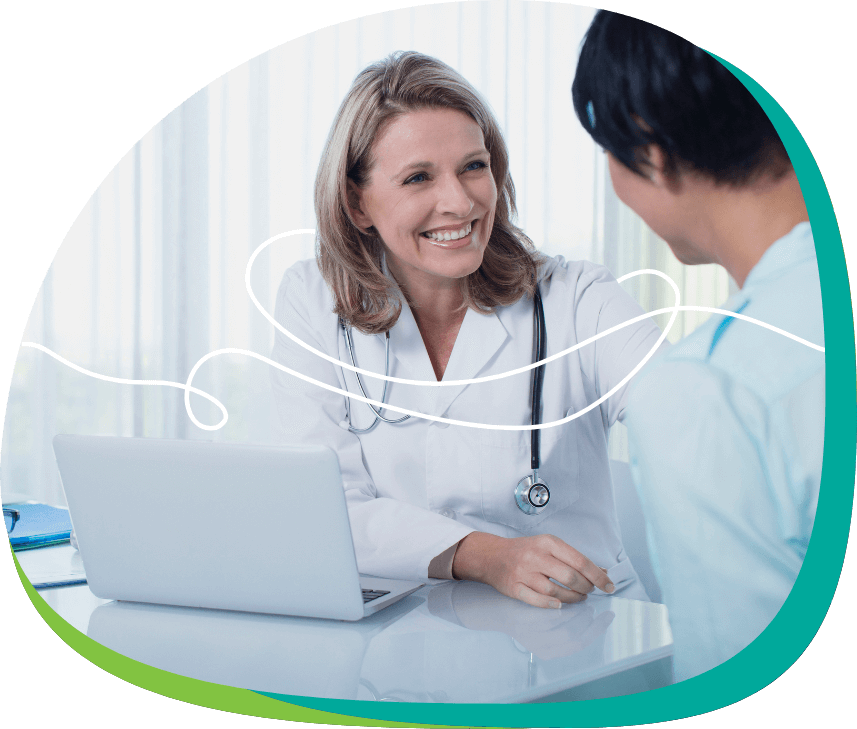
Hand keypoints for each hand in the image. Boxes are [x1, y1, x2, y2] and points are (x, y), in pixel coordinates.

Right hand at [451, 532, 614, 608]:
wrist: (492, 556)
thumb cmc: (525, 551)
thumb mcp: (549, 546)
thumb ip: (573, 558)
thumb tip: (601, 571)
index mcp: (547, 543)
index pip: (579, 560)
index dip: (597, 575)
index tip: (609, 585)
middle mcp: (536, 556)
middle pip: (569, 576)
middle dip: (586, 588)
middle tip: (591, 591)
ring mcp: (524, 573)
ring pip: (555, 591)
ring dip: (572, 598)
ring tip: (579, 598)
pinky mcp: (515, 587)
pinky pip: (536, 600)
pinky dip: (550, 604)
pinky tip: (559, 605)